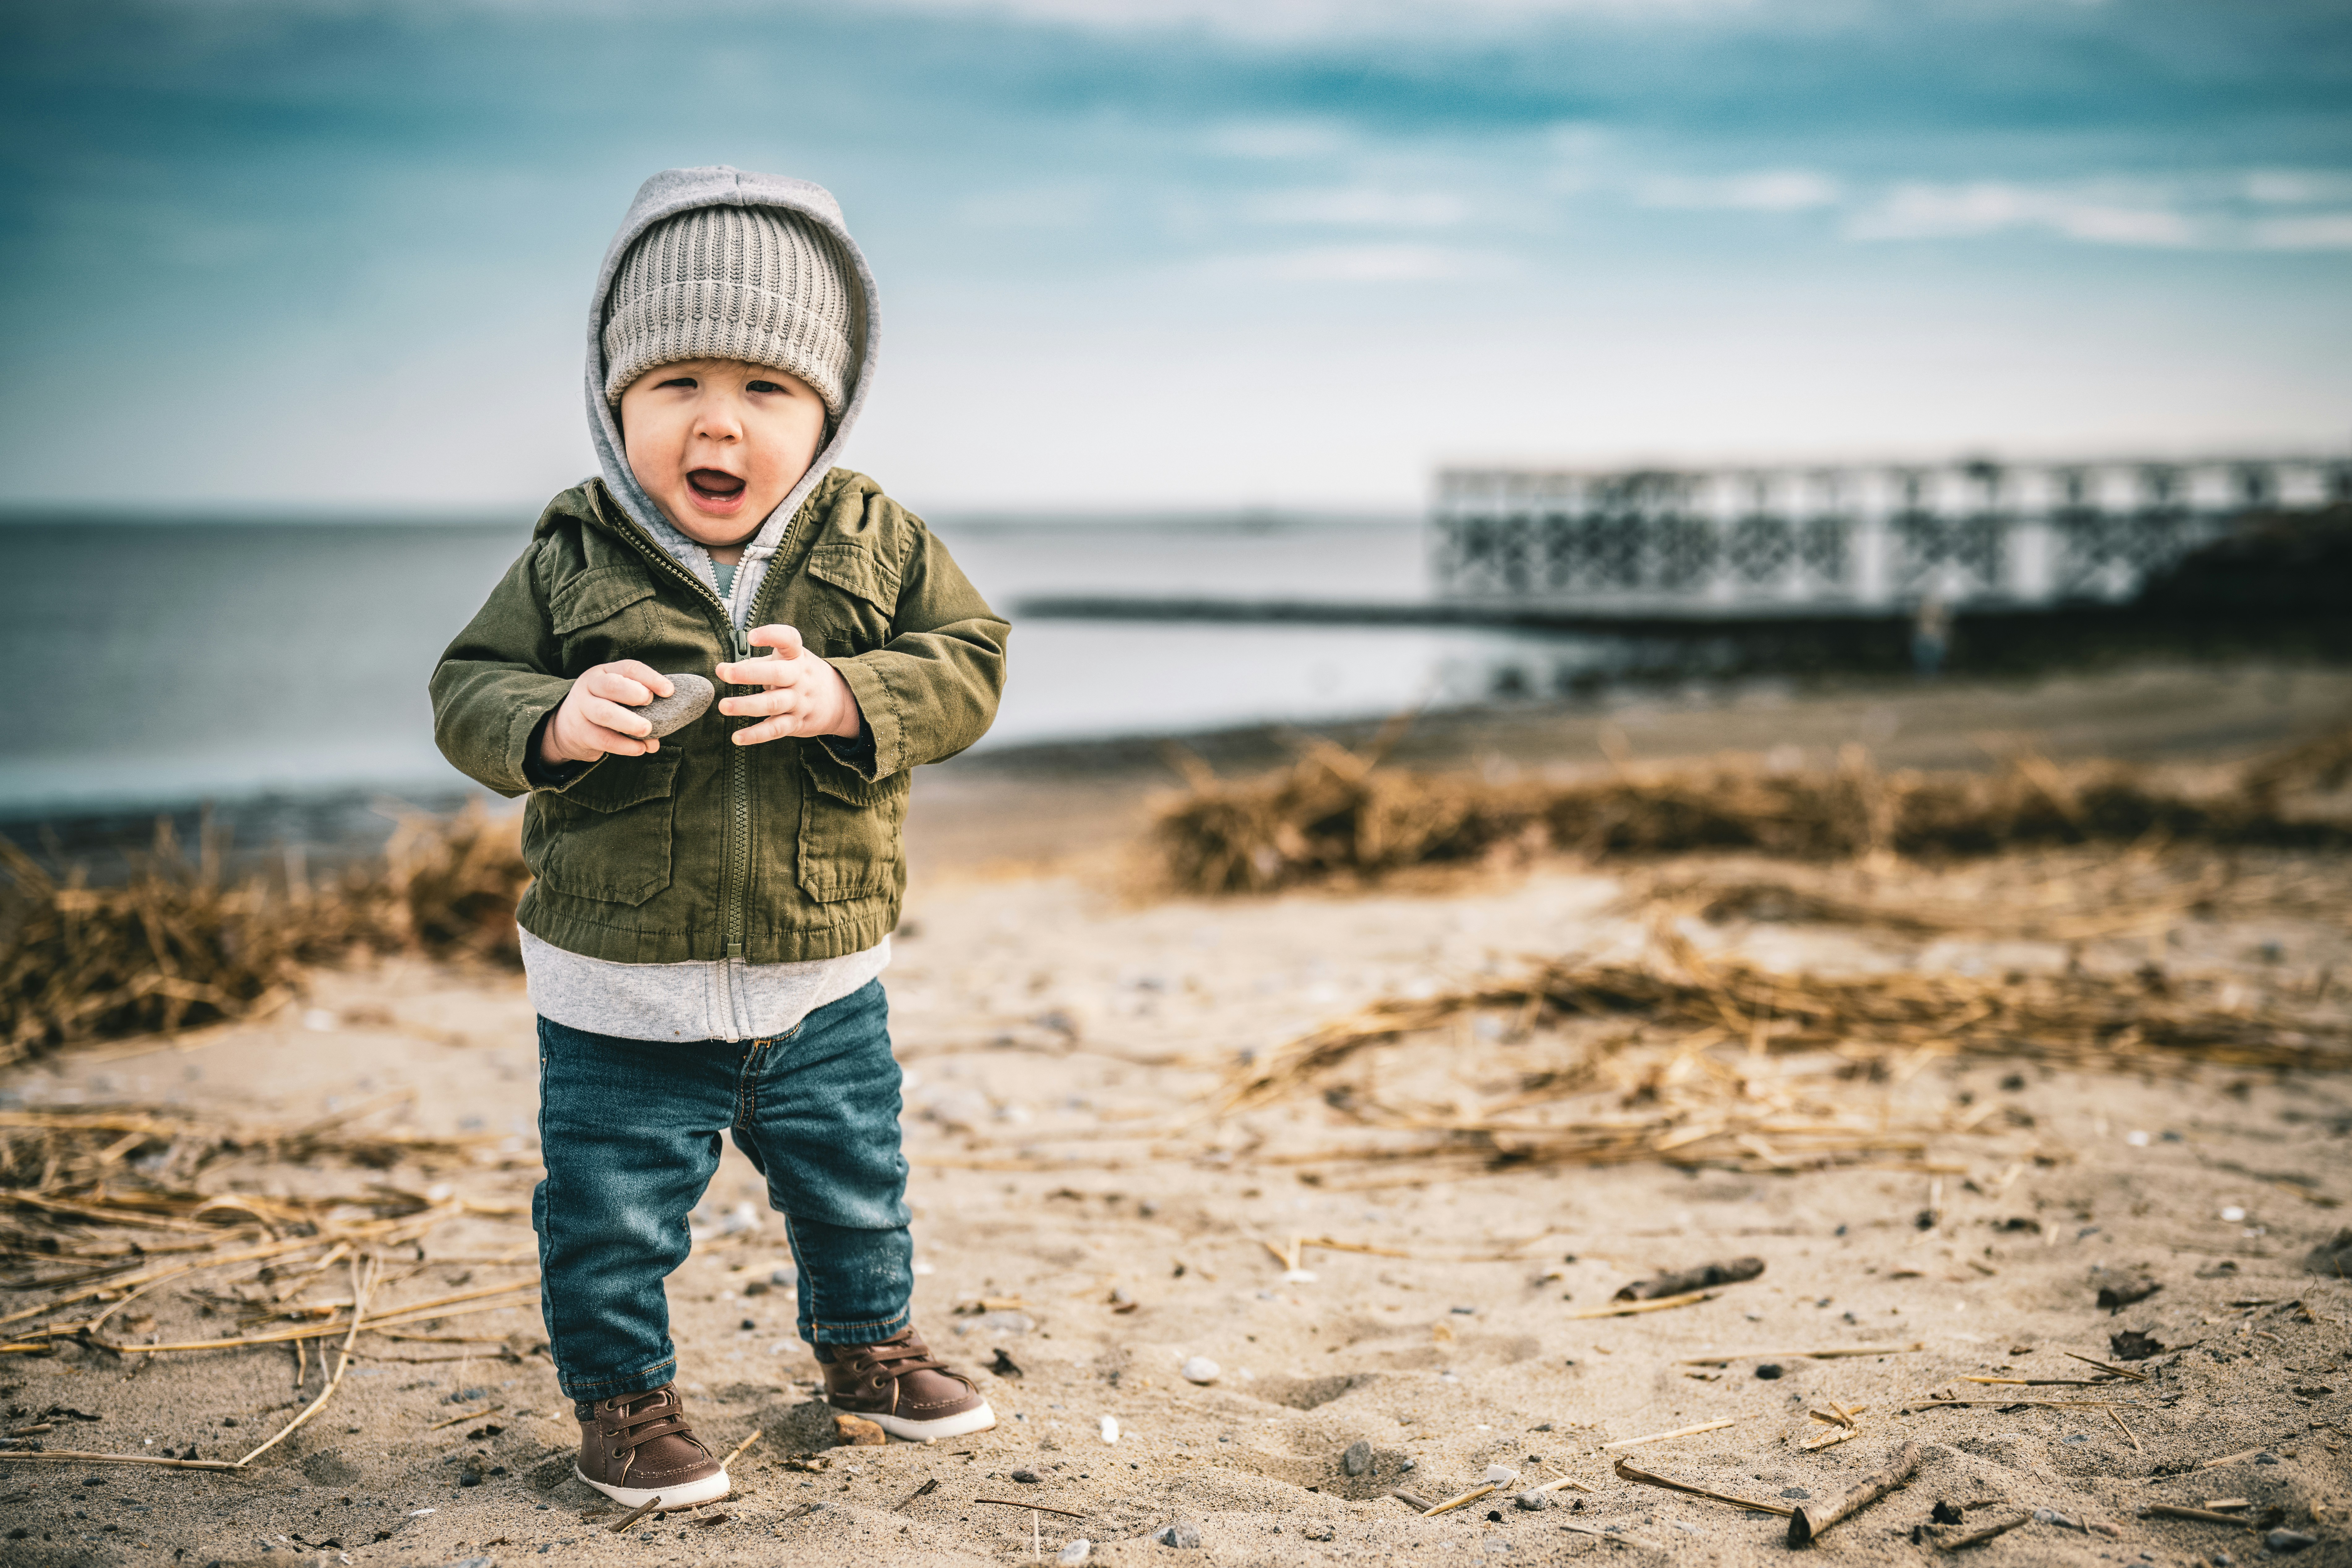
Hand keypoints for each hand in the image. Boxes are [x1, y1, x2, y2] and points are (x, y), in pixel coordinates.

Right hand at [538, 660, 671, 765]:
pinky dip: (624, 745)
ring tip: (648, 730)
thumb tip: (664, 730)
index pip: (629, 669)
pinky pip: (603, 739)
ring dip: (629, 722)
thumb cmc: (604, 707)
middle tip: (650, 702)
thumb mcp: (618, 698)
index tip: (669, 691)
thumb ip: (641, 708)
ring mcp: (582, 708)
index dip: (651, 678)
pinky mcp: (579, 731)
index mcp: (606, 672)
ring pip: (605, 713)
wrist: (565, 727)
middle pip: (612, 685)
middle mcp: (591, 686)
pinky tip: (640, 749)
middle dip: (633, 692)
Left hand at [717, 625, 863, 744]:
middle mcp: (800, 678)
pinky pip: (776, 730)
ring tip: (724, 706)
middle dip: (750, 673)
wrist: (839, 701)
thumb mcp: (789, 661)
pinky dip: (756, 735)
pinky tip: (738, 737)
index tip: (752, 636)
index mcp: (797, 657)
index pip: (789, 640)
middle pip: (778, 674)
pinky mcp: (797, 723)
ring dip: (747, 705)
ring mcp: (799, 702)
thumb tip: (723, 669)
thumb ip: (757, 663)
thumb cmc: (803, 676)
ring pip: (773, 703)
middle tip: (726, 673)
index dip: (771, 635)